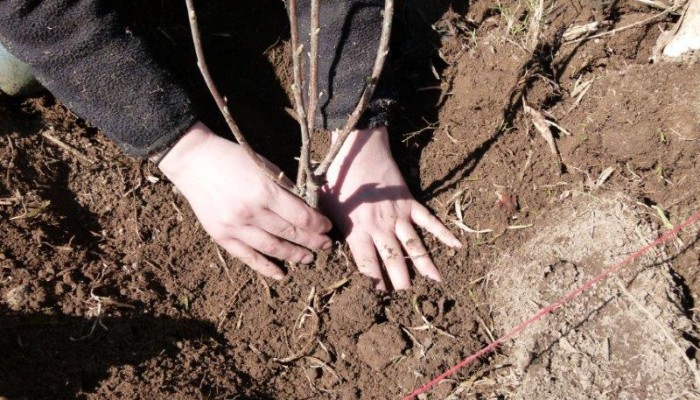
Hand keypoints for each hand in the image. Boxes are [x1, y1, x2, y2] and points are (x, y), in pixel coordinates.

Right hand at [158, 122, 332, 278]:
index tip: (328, 227)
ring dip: (294, 255)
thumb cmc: (233, 158)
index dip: (318, 224)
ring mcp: (235, 227)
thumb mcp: (264, 166)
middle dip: (312, 241)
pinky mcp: (221, 236)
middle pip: (290, 233)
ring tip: (309, 258)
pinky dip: (266, 268)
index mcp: (264, 191)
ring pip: (272, 248)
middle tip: (326, 245)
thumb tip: (306, 208)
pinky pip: (248, 257)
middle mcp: (250, 212)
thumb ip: (284, 189)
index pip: (300, 215)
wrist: (194, 161)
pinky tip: (281, 274)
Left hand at [320, 127, 460, 290]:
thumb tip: (326, 247)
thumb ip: (329, 229)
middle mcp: (380, 227)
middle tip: (407, 298)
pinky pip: (429, 220)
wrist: (358, 151)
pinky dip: (444, 233)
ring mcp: (398, 215)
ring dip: (424, 265)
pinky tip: (456, 246)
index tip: (379, 296)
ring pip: (414, 245)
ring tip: (435, 284)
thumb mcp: (325, 206)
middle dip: (401, 281)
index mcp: (358, 230)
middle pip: (394, 260)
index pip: (368, 264)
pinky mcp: (410, 202)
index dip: (374, 282)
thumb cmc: (337, 179)